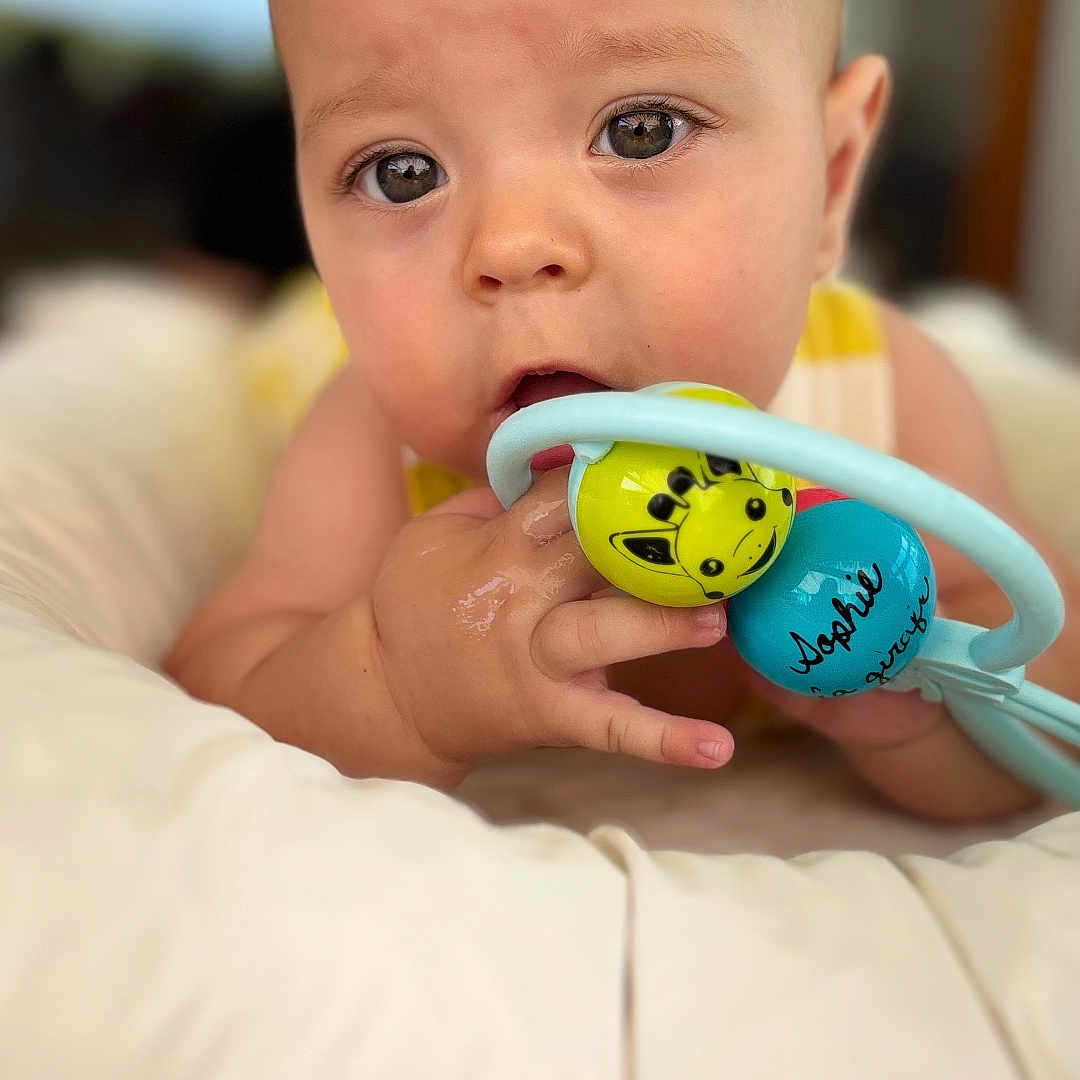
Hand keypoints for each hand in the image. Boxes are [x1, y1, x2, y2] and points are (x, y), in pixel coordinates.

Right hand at [370, 467, 734, 778]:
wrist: (387, 691)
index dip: (615, 477)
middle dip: (650, 544)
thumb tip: (562, 457)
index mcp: (495, 548)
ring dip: (662, 625)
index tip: (666, 461)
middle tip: (718, 532)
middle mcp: (520, 600)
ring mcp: (537, 661)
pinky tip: (718, 749)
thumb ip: (494, 497)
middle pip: (591, 557)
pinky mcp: (551, 714)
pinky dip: (663, 741)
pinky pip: (610, 728)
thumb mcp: (434, 532)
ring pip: (603, 634)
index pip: (563, 499)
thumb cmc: (417, 602)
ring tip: (718, 618)